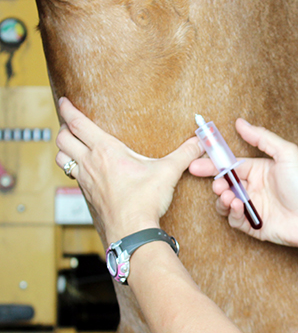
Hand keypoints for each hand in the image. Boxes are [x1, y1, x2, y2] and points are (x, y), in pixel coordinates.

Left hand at [55, 98, 202, 244]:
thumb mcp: (168, 172)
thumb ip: (185, 154)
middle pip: (62, 138)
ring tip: (73, 145)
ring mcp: (85, 180)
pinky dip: (73, 167)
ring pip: (61, 157)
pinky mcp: (86, 195)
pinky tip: (87, 171)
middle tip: (71, 123)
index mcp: (105, 151)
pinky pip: (72, 176)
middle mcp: (90, 163)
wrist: (131, 231)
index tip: (64, 101)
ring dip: (64, 149)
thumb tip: (199, 142)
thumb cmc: (144, 200)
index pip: (77, 124)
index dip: (68, 109)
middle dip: (64, 127)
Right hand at [188, 119, 297, 248]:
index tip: (196, 164)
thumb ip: (262, 138)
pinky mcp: (252, 225)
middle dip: (217, 183)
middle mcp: (253, 187)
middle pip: (225, 184)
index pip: (231, 165)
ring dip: (222, 198)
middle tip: (218, 185)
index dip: (213, 165)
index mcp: (259, 170)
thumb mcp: (286, 153)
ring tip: (228, 196)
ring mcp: (252, 206)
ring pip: (225, 202)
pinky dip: (232, 212)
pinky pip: (233, 219)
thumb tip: (240, 122)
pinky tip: (239, 206)